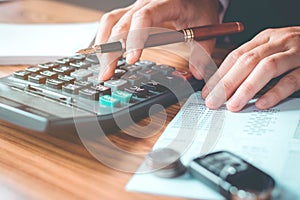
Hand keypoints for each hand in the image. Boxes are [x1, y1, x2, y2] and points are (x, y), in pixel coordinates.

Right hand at [95, 0, 218, 79]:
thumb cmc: (199, 9)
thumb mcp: (206, 27)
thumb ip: (202, 52)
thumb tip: (196, 73)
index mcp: (167, 2)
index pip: (145, 17)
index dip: (135, 38)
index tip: (131, 59)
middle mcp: (147, 3)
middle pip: (122, 22)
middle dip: (112, 49)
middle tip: (107, 73)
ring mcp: (136, 7)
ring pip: (111, 21)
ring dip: (104, 44)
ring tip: (104, 67)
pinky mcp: (131, 14)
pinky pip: (111, 22)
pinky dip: (105, 38)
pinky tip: (104, 54)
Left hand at [202, 26, 299, 110]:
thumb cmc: (295, 51)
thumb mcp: (271, 50)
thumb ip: (252, 63)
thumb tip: (226, 85)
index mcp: (264, 39)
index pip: (235, 56)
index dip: (219, 74)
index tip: (207, 92)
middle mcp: (277, 42)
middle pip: (246, 61)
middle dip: (226, 83)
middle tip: (213, 101)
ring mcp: (295, 53)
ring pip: (266, 67)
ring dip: (246, 88)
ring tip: (233, 105)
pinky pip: (292, 79)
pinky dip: (275, 92)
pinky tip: (261, 103)